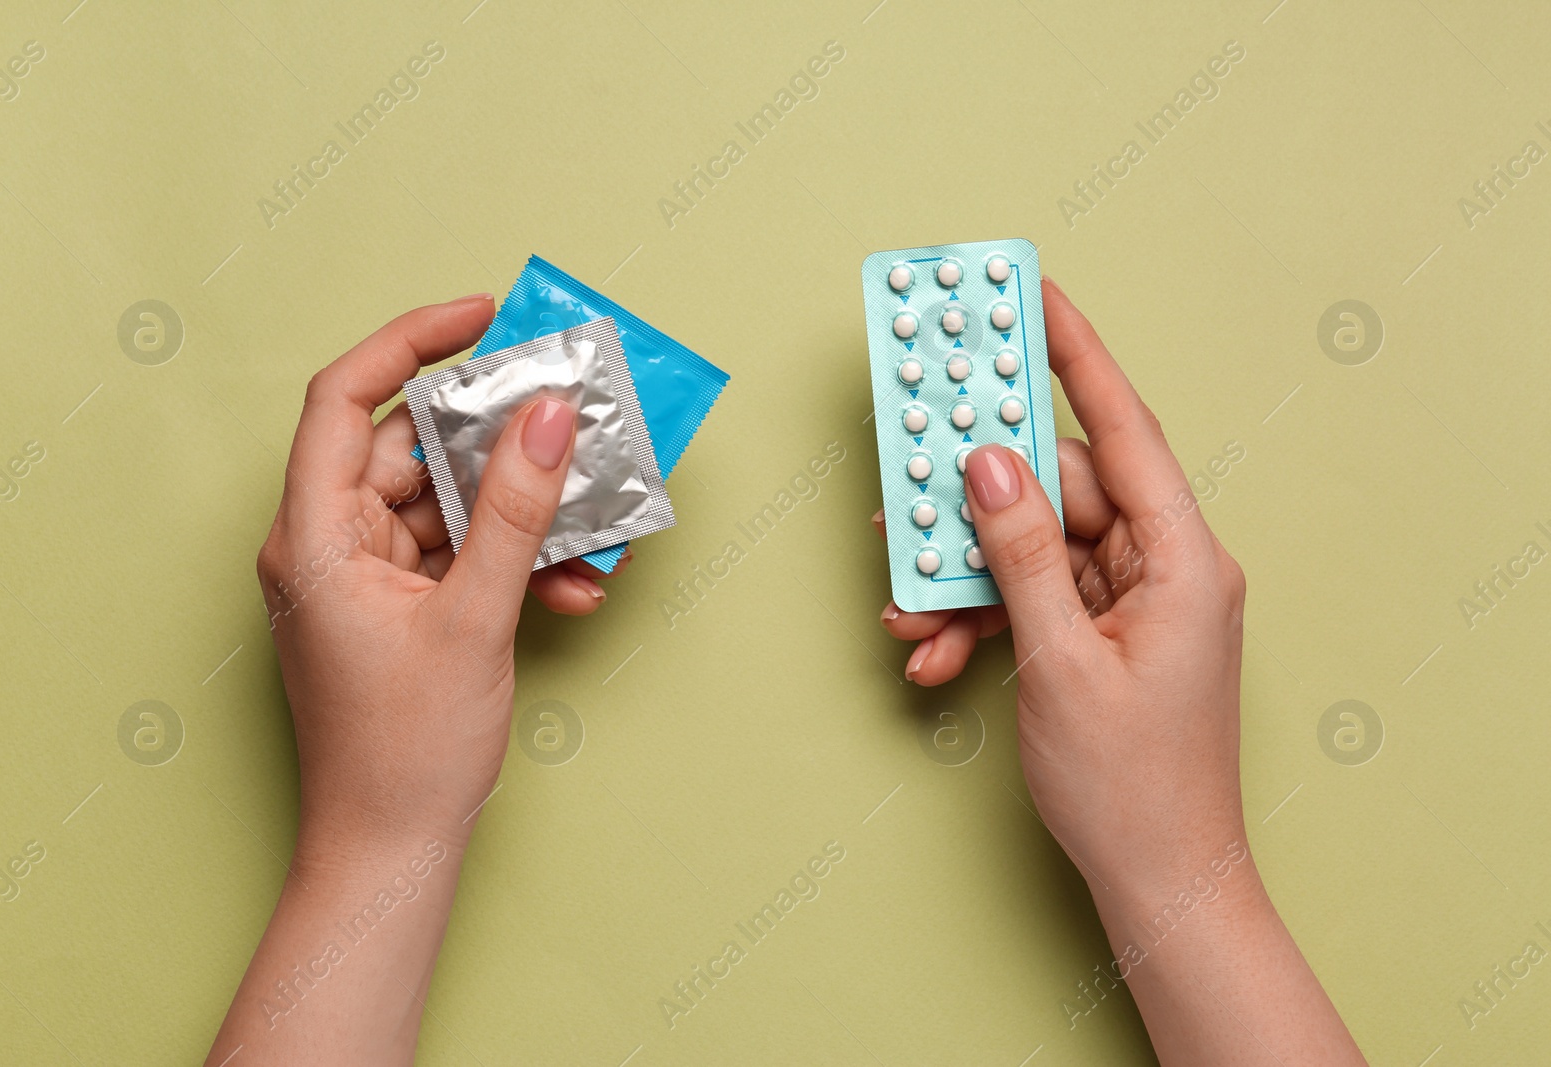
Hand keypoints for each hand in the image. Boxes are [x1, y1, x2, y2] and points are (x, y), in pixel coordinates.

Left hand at [210, 295, 621, 1063]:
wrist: (392, 850)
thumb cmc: (406, 750)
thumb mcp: (475, 618)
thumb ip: (517, 512)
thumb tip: (548, 418)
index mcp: (313, 536)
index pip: (343, 398)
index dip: (411, 341)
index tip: (482, 316)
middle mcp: (327, 545)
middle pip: (410, 450)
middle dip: (497, 443)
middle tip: (565, 420)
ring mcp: (362, 578)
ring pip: (447, 505)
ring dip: (520, 514)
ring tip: (587, 521)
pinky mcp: (397, 607)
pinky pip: (458, 554)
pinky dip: (512, 561)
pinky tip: (569, 586)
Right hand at [918, 278, 1361, 1061]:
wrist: (1160, 880)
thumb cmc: (1131, 787)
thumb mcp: (1059, 661)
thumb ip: (1022, 555)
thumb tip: (989, 467)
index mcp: (1183, 558)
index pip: (1124, 429)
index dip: (1076, 355)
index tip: (1033, 295)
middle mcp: (1164, 566)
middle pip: (1057, 491)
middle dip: (971, 507)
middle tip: (901, 501)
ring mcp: (1134, 600)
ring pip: (1032, 546)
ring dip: (963, 577)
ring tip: (907, 612)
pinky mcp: (1104, 632)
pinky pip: (1034, 596)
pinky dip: (981, 618)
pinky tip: (932, 654)